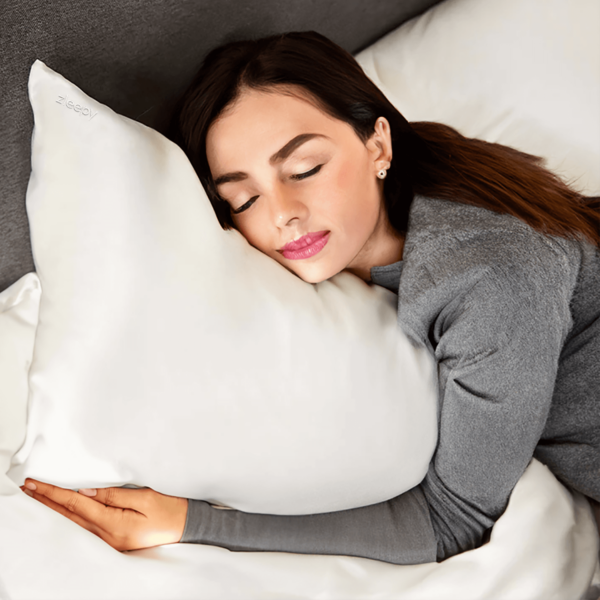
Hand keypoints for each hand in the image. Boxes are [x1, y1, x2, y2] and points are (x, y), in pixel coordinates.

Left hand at [21, 479, 187, 551]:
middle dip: (46, 502)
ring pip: (73, 524)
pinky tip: (61, 512)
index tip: (35, 483)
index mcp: (115, 524)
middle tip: (26, 488)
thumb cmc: (171, 508)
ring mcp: (110, 541)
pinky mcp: (114, 539)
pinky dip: (68, 518)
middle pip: (69, 517)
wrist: (187, 526)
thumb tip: (87, 490)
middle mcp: (107, 536)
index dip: (53, 493)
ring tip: (37, 498)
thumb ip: (115, 494)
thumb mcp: (145, 496)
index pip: (76, 505)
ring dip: (54, 510)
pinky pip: (84, 528)